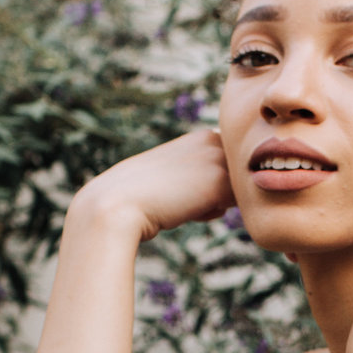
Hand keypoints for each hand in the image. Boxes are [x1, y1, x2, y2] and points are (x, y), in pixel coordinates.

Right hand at [72, 127, 233, 243]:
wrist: (116, 205)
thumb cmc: (138, 196)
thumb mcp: (174, 177)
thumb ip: (200, 179)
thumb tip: (224, 200)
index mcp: (202, 137)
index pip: (228, 173)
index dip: (208, 190)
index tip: (178, 190)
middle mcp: (214, 140)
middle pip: (236, 185)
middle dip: (217, 199)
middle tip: (180, 197)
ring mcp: (218, 158)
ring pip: (236, 196)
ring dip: (212, 207)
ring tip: (180, 200)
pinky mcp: (220, 180)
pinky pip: (233, 208)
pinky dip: (209, 215)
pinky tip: (184, 208)